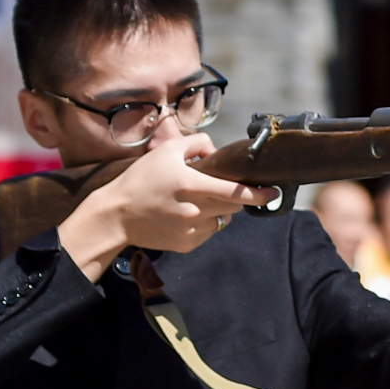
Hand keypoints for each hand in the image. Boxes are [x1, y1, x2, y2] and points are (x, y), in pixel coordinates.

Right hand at [60, 134, 278, 278]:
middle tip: (234, 189)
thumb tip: (215, 151)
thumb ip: (196, 143)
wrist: (116, 216)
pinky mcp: (186, 244)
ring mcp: (191, 230)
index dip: (258, 193)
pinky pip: (208, 232)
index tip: (274, 192)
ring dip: (220, 209)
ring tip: (199, 200)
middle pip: (234, 206)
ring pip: (222, 219)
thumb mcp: (165, 152)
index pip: (235, 191)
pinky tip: (187, 215)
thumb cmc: (140, 180)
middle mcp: (195, 210)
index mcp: (191, 185)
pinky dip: (206, 223)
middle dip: (239, 197)